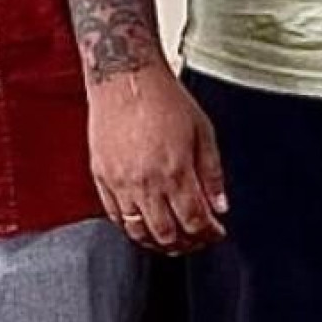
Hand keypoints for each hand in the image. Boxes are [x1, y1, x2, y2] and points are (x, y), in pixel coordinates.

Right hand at [86, 60, 228, 253]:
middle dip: (187, 243)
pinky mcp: (101, 178)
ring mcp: (120, 183)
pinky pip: (116, 216)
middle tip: (197, 238)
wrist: (125, 77)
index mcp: (175, 171)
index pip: (194, 221)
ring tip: (173, 239)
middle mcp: (145, 182)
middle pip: (167, 234)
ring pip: (138, 232)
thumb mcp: (203, 132)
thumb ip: (212, 173)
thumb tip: (220, 205)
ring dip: (159, 242)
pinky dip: (132, 228)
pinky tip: (145, 225)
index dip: (208, 234)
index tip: (216, 232)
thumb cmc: (163, 98)